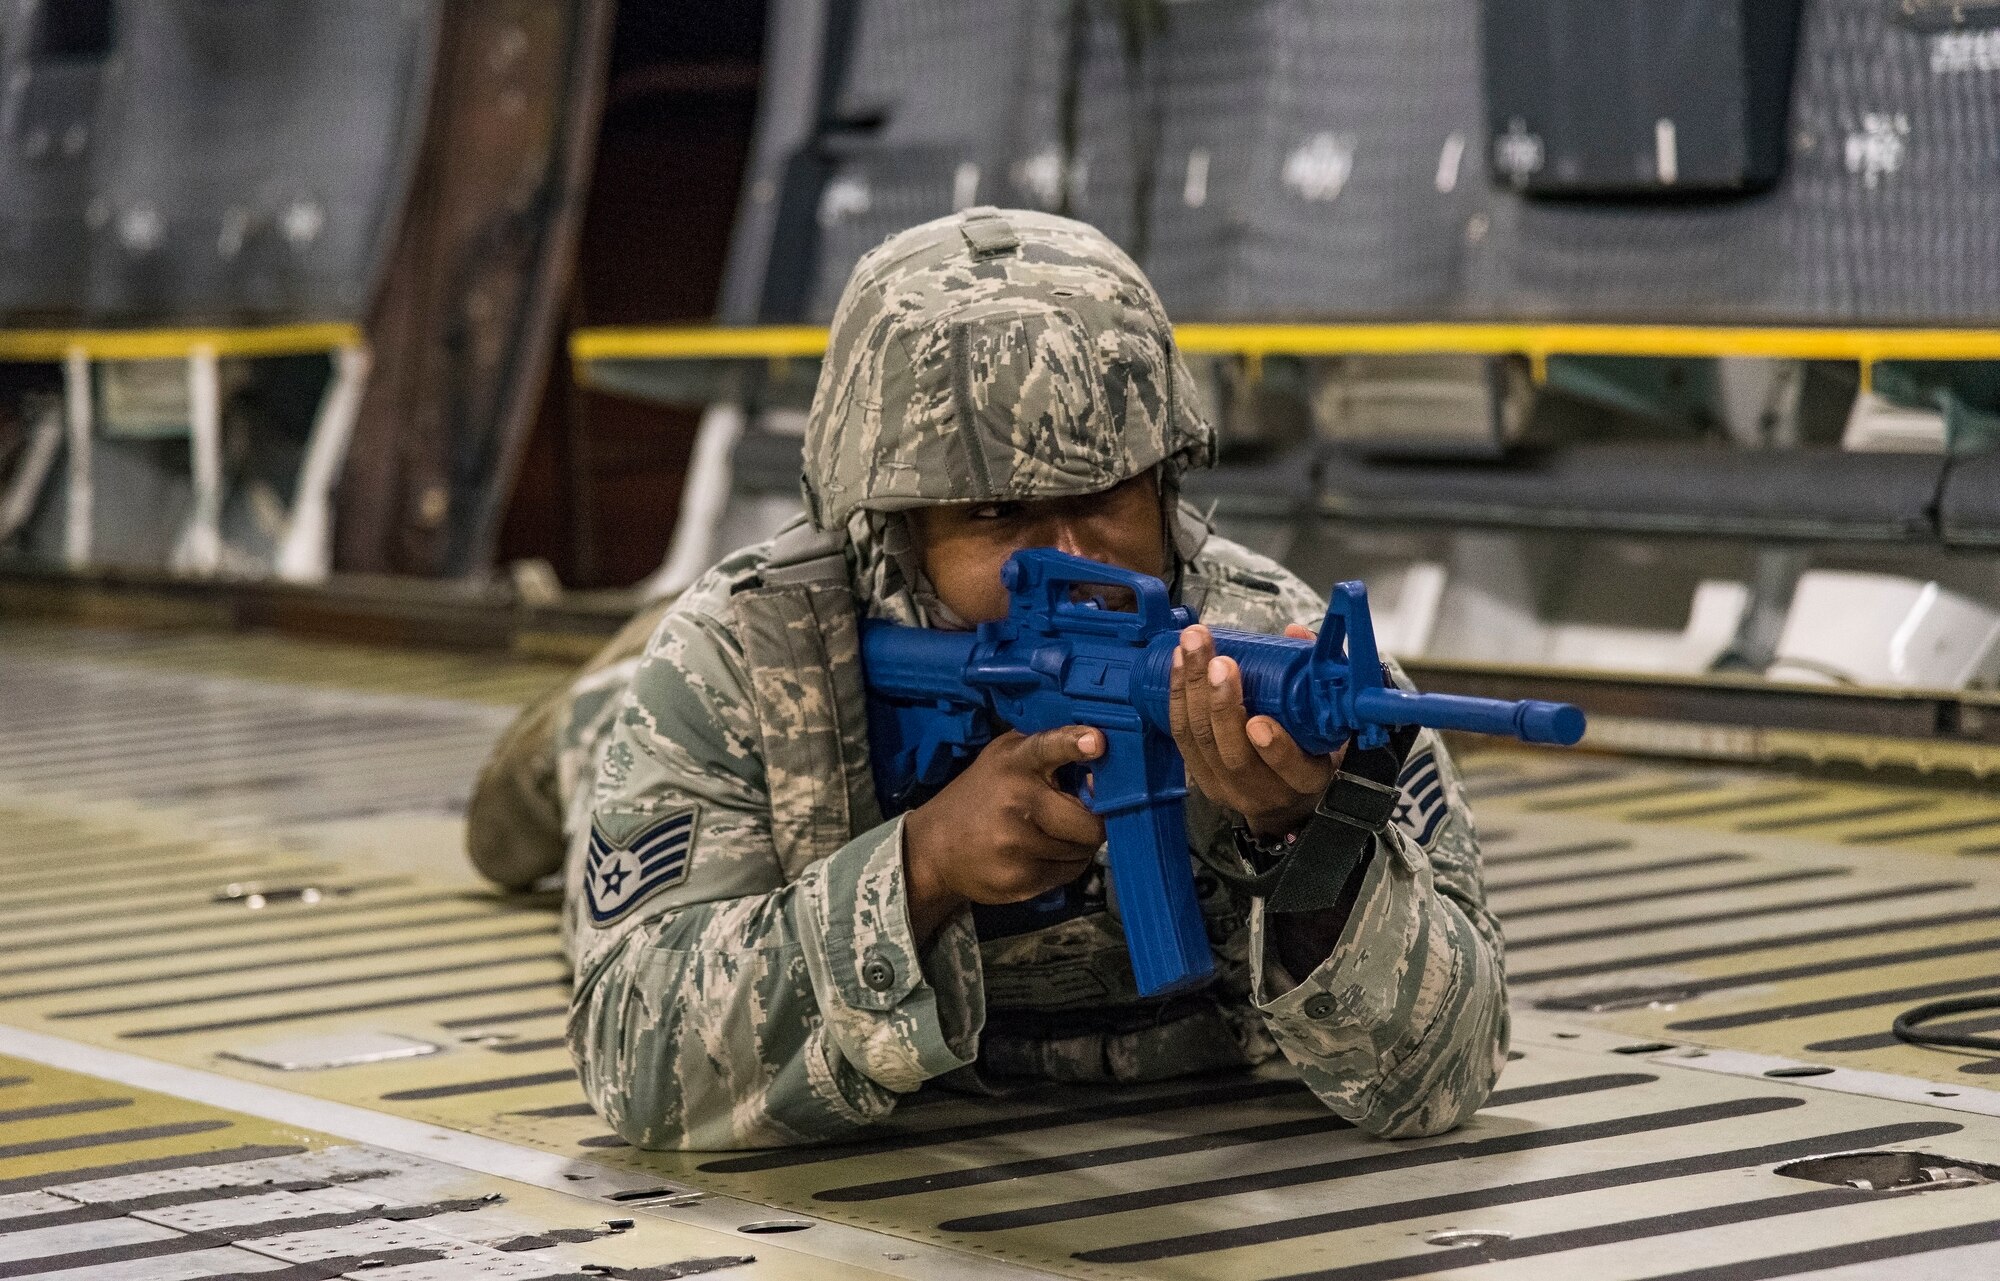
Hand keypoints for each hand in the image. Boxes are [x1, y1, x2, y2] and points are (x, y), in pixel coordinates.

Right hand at [902, 725, 1106, 943]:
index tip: (1097, 741)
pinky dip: (1064, 864)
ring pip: (1082, 850)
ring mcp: (1016, 844)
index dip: (1073, 743)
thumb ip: (1048, 754)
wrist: (934, 847)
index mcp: (1013, 763)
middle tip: (1075, 817)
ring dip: (1076, 844)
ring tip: (1048, 835)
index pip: (1046, 747)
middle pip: (1087, 823)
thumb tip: (1101, 767)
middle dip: (1090, 822)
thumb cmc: (983, 796)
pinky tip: (1038, 855)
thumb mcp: (1005, 759)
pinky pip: (1069, 873)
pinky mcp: (1019, 879)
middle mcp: (1015, 801)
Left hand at [1169, 623, 1345, 837]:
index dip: (1275, 749)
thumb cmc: (1309, 746)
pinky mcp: (1200, 777)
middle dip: (1221, 704)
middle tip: (1219, 663)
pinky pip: (1182, 736)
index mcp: (1307, 779)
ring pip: (1202, 742)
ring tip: (1192, 649)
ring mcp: (1227, 788)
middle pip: (1234, 754)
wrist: (1283, 790)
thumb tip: (1295, 633)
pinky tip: (1179, 663)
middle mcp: (1265, 792)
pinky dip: (1178, 697)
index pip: (1293, 769)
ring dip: (1192, 691)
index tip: (1259, 721)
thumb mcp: (1326, 717)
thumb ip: (1315, 675)